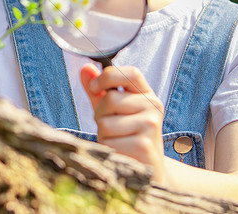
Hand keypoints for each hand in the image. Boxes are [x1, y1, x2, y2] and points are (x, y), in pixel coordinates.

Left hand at [81, 63, 166, 181]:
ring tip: (117, 140)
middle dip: (100, 113)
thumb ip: (99, 90)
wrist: (148, 168)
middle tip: (111, 126)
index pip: (131, 73)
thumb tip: (85, 68)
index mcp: (147, 95)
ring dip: (103, 134)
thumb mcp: (114, 110)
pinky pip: (109, 141)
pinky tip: (120, 151)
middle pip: (111, 98)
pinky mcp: (144, 146)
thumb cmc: (127, 135)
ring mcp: (150, 126)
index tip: (95, 87)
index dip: (108, 76)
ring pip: (106, 122)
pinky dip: (108, 147)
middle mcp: (153, 107)